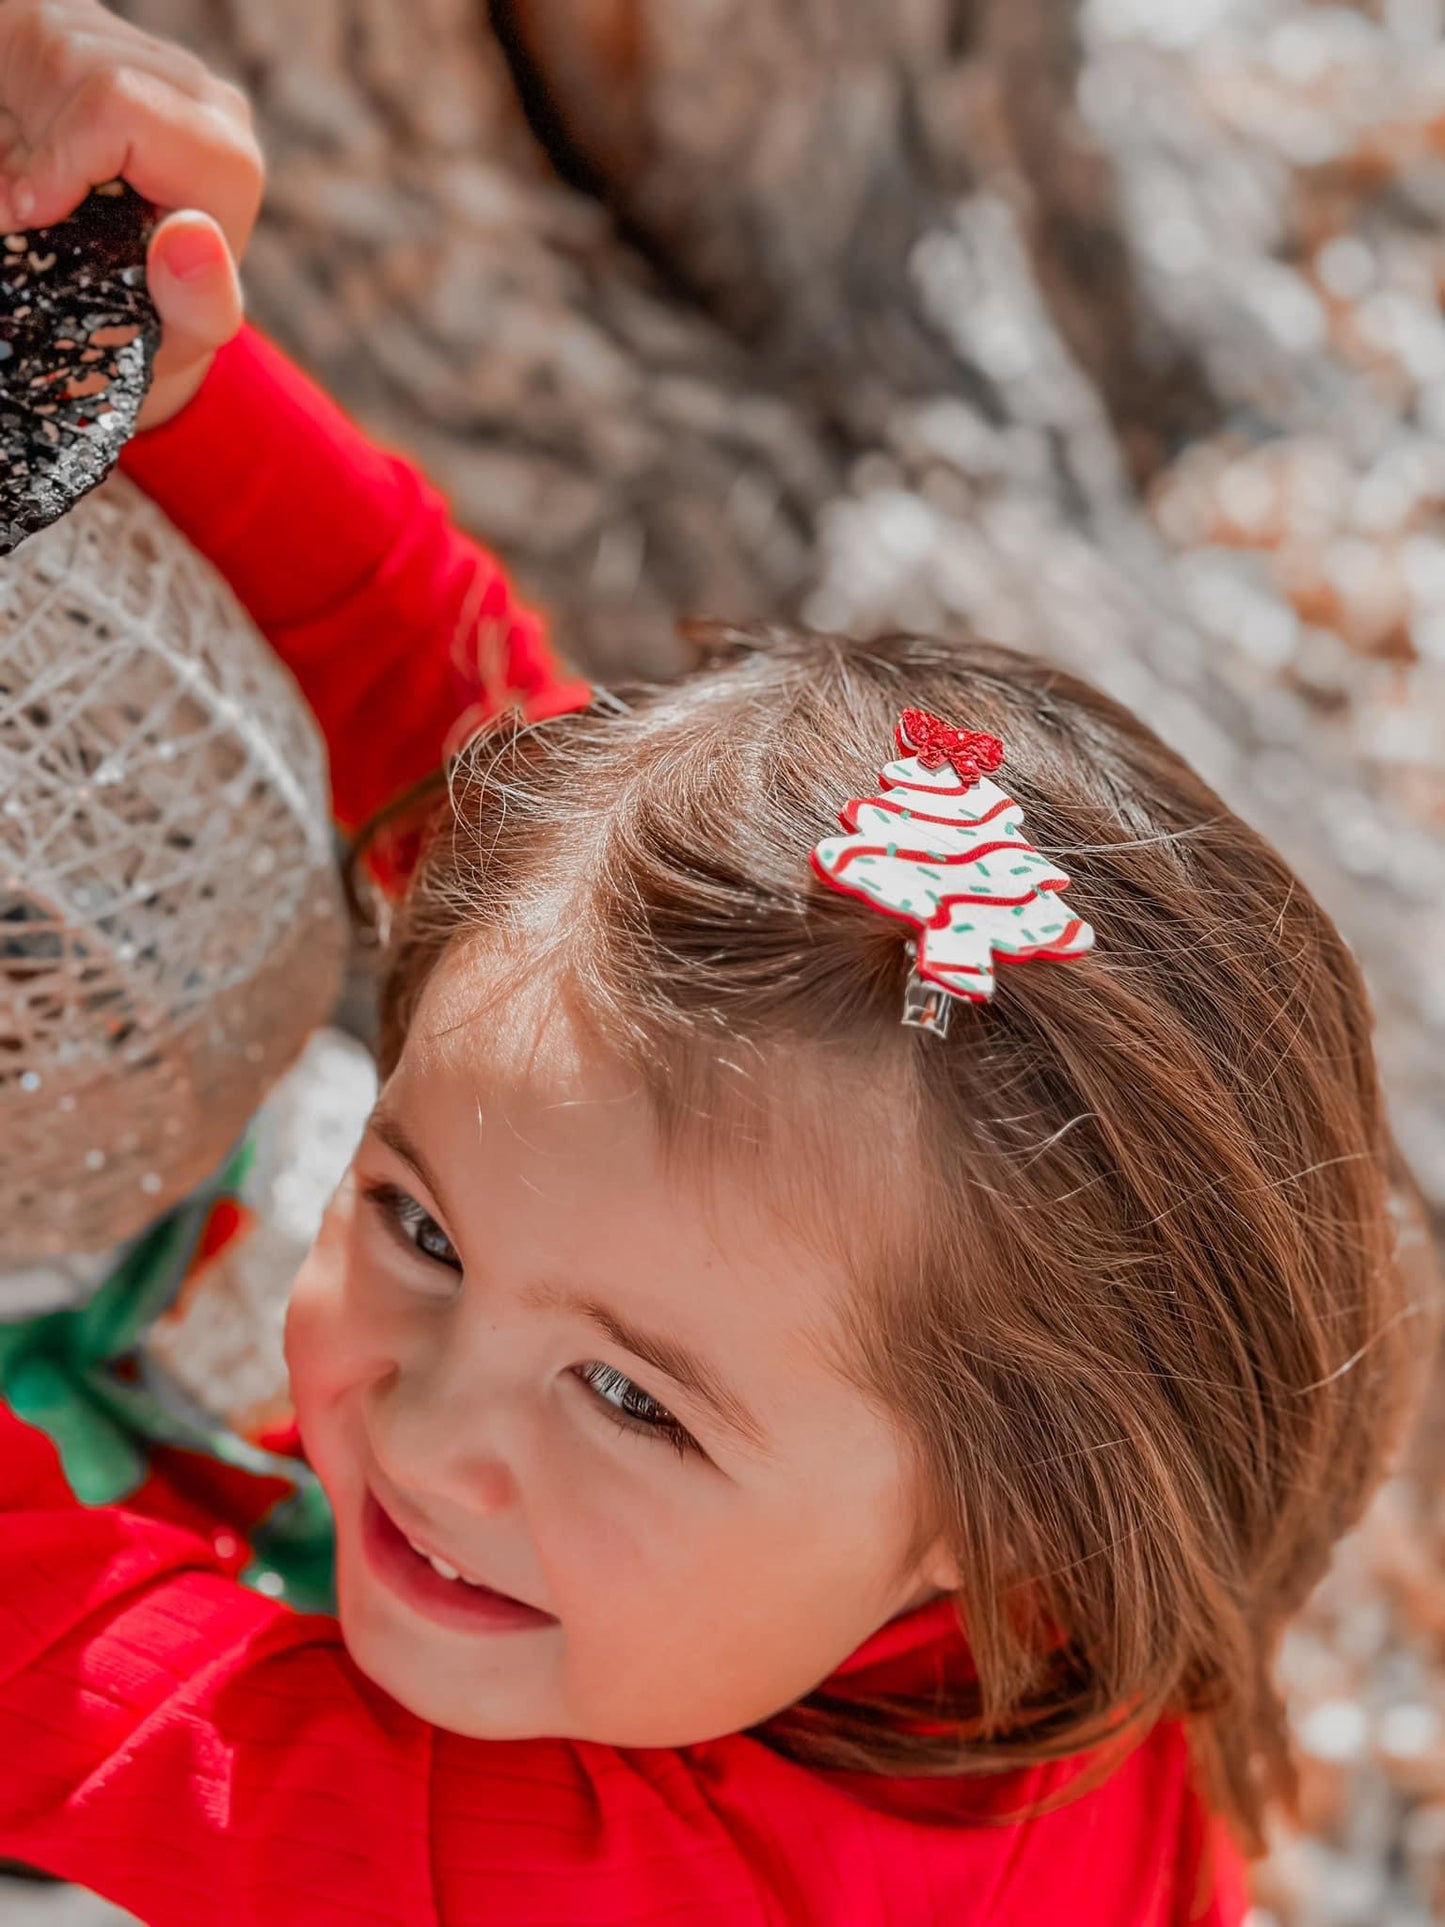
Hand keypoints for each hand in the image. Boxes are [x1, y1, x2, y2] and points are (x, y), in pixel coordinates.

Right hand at [0, 0, 263, 426]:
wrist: (132, 307)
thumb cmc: (155, 326)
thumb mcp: (179, 337)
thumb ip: (199, 301)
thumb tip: (190, 238)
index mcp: (227, 158)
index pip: (116, 101)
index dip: (57, 155)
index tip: (29, 214)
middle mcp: (203, 95)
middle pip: (71, 59)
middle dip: (30, 134)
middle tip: (23, 203)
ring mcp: (154, 56)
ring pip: (44, 36)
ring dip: (14, 112)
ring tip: (26, 180)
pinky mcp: (107, 35)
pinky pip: (32, 33)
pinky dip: (11, 89)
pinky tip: (25, 139)